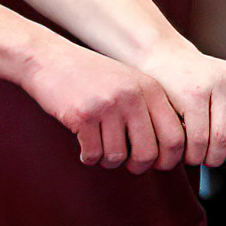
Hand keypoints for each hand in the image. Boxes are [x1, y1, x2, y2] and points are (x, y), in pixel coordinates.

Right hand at [22, 40, 185, 172]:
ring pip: (117, 157)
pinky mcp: (82, 115)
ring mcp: (107, 105)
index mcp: (150, 88)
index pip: (175, 137)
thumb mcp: (129, 83)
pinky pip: (93, 154)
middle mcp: (132, 96)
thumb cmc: (91, 77)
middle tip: (128, 164)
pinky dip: (88, 157)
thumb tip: (169, 154)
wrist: (50, 59)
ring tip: (100, 148)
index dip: (168, 159)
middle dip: (138, 166)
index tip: (157, 164)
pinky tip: (84, 146)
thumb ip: (150, 110)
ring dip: (108, 160)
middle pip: (148, 153)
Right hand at [136, 39, 225, 170]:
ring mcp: (218, 83)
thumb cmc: (202, 87)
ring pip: (223, 140)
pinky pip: (199, 138)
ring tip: (202, 156)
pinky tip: (188, 151)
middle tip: (223, 162)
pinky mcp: (193, 92)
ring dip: (211, 159)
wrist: (167, 59)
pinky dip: (193, 154)